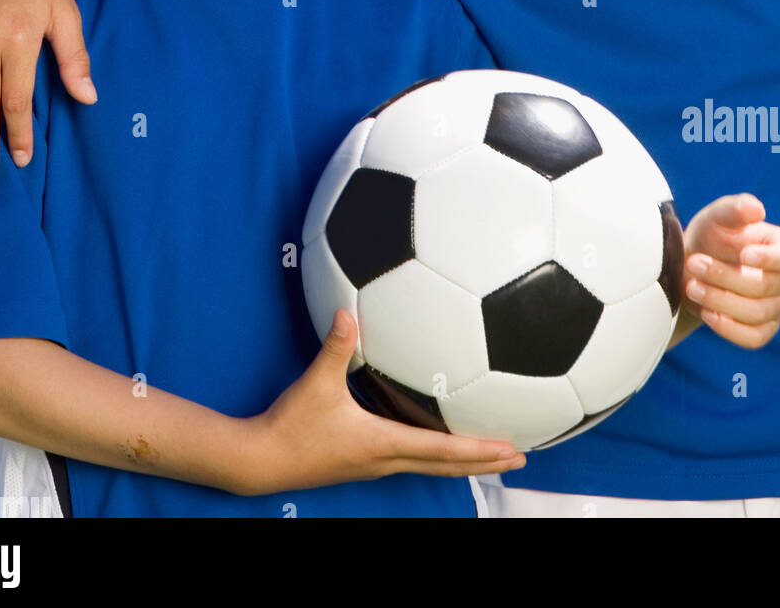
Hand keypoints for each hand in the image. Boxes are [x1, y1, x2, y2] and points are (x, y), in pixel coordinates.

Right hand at [251, 310, 525, 493]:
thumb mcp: (315, 383)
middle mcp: (385, 459)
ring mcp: (375, 464)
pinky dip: (436, 453)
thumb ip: (335, 347)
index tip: (510, 448)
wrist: (261, 461)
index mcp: (382, 443)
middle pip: (447, 465)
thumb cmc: (290, 426)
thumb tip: (347, 313)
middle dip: (484, 462)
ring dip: (463, 460)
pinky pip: (411, 457)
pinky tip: (437, 438)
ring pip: (431, 465)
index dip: (478, 450)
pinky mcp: (364, 461)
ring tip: (490, 453)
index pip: (441, 450)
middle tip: (518, 456)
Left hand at [680, 194, 779, 349]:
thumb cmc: (714, 236)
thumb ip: (735, 208)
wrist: (697, 266)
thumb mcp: (719, 216)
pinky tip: (706, 313)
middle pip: (764, 287)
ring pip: (756, 313)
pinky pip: (753, 338)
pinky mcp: (763, 330)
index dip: (769, 258)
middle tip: (694, 263)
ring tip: (691, 286)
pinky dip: (729, 329)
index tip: (743, 255)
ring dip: (720, 301)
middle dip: (725, 277)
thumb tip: (755, 209)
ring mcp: (778, 308)